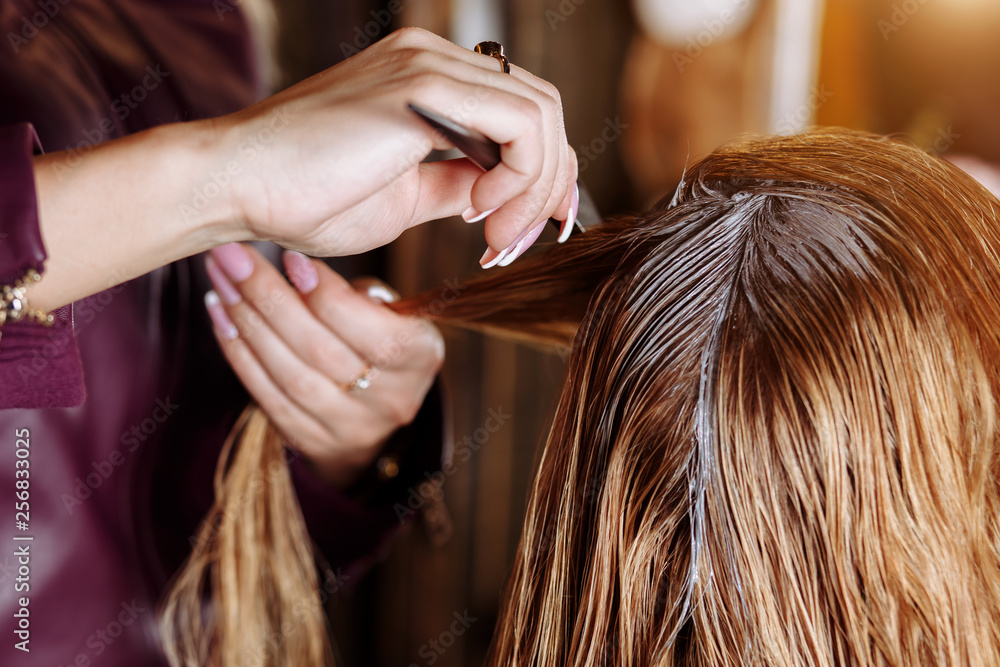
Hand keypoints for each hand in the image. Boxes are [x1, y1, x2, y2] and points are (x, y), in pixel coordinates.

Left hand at [202, 242, 443, 487]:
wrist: (376, 410)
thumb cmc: (379, 339)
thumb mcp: (391, 313)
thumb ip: (357, 294)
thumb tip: (299, 268)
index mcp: (420, 358)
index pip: (373, 330)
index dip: (326, 294)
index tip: (289, 257)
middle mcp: (392, 399)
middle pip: (321, 349)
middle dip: (269, 298)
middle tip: (232, 258)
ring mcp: (352, 427)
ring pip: (289, 374)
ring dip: (247, 323)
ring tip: (220, 283)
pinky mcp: (313, 441)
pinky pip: (268, 396)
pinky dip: (240, 354)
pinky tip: (222, 318)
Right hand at [214, 27, 576, 265]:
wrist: (236, 187)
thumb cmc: (304, 198)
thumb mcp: (406, 199)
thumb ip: (458, 185)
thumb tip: (502, 194)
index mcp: (427, 78)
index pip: (520, 113)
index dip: (544, 175)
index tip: (528, 231)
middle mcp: (433, 58)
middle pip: (542, 110)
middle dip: (550, 185)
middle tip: (520, 242)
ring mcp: (428, 64)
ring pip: (541, 115)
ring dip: (536, 190)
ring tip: (494, 237)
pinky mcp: (422, 85)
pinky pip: (520, 124)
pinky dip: (521, 178)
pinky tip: (480, 214)